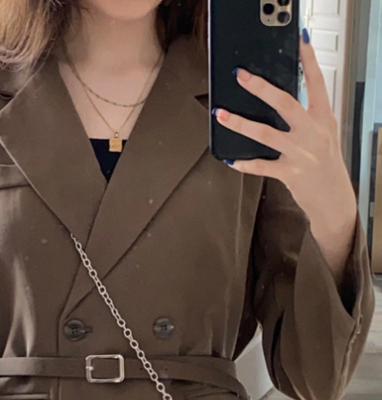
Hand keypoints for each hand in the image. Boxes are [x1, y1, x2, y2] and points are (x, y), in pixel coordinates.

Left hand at [212, 30, 356, 280]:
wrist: (334, 201)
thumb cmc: (325, 166)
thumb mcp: (324, 136)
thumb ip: (307, 118)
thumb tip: (278, 101)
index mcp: (324, 119)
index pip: (317, 84)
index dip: (308, 62)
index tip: (299, 41)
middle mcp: (314, 133)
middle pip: (286, 104)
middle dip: (261, 88)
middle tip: (241, 76)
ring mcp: (302, 153)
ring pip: (266, 133)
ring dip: (240, 123)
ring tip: (221, 114)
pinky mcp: (290, 173)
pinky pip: (262, 166)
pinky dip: (245, 163)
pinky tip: (231, 160)